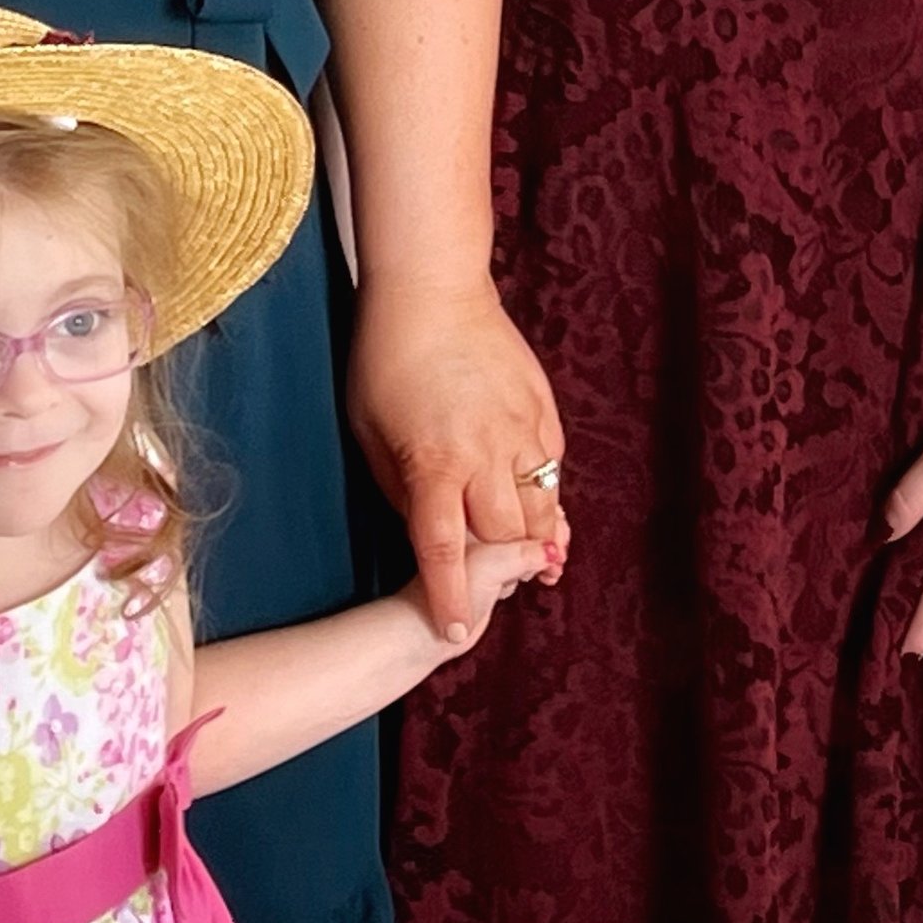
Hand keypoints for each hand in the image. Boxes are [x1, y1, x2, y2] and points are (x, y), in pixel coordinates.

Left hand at [347, 279, 564, 638]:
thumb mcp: (370, 432)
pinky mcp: (543, 412)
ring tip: (536, 564)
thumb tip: (429, 531)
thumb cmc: (386, 359)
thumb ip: (402, 489)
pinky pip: (552, 470)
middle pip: (505, 538)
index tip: (454, 633)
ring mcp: (521, 432)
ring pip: (542, 509)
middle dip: (500, 570)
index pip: (446, 552)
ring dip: (536, 541)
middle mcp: (484, 455)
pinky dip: (548, 495)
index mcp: (433, 465)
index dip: (451, 598)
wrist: (434, 290)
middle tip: (493, 587)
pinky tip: (540, 506)